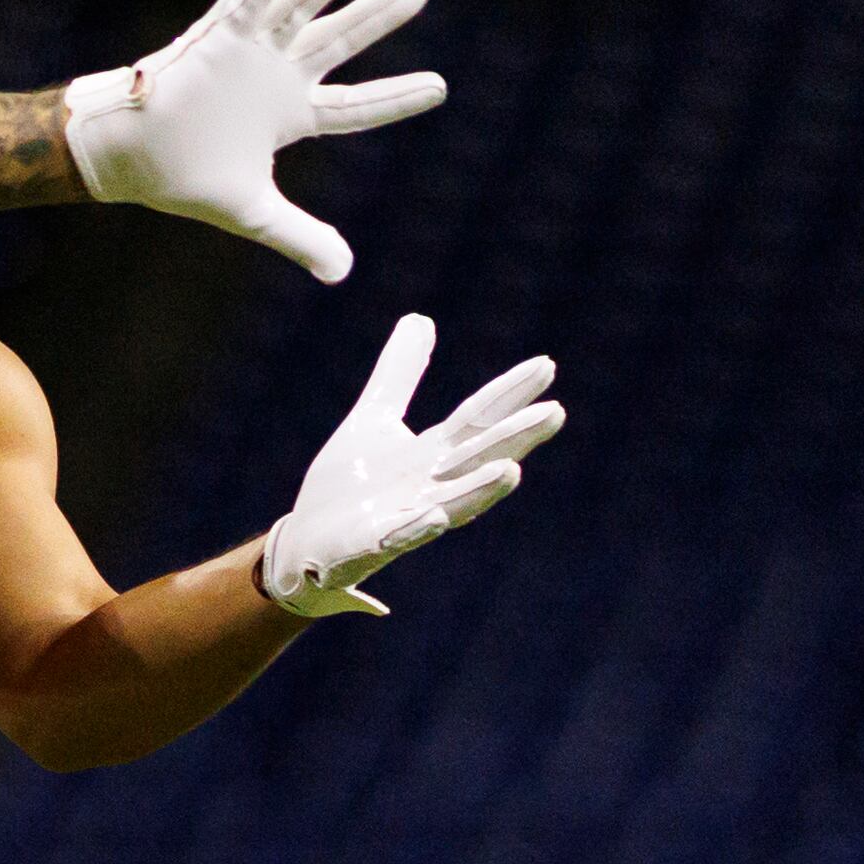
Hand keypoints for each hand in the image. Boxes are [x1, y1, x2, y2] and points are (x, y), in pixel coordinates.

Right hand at [63, 0, 443, 282]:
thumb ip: (300, 236)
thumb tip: (341, 273)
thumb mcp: (256, 214)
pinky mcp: (215, 38)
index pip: (357, 106)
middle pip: (340, 39)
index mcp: (291, 116)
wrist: (131, 161)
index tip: (440, 87)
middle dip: (378, 15)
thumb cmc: (186, 181)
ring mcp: (249, 53)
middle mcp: (278, 76)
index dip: (397, 97)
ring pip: (300, 7)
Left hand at [261, 316, 565, 617]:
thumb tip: (419, 318)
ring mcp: (406, 519)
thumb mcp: (373, 418)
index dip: (510, 392)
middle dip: (515, 438)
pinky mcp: (373, 545)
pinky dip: (417, 527)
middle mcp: (431, 487)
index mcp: (433, 455)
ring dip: (482, 489)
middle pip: (479, 458)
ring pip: (453, 503)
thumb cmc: (348, 485)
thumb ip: (399, 374)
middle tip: (555, 412)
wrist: (307, 541)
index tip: (547, 365)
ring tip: (513, 470)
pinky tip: (434, 516)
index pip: (478, 417)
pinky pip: (399, 537)